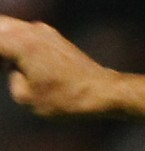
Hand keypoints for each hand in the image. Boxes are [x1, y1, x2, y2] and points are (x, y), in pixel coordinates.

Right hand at [0, 15, 114, 115]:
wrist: (104, 92)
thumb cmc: (68, 98)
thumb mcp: (27, 98)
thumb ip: (11, 79)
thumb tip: (12, 69)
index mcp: (20, 43)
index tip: (1, 70)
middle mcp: (31, 31)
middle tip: (1, 66)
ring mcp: (44, 32)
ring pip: (9, 27)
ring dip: (3, 41)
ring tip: (5, 65)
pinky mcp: (54, 37)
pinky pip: (24, 33)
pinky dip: (14, 42)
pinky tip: (16, 62)